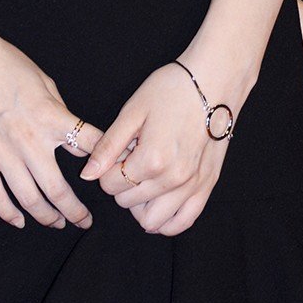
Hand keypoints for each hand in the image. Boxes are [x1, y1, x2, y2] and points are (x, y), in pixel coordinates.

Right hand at [0, 31, 97, 230]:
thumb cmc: (5, 63)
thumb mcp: (45, 83)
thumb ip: (61, 114)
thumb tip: (74, 140)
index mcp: (52, 117)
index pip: (90, 146)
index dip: (106, 164)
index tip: (113, 178)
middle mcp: (30, 140)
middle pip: (59, 190)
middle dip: (76, 212)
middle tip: (85, 222)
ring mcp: (2, 153)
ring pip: (29, 200)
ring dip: (46, 217)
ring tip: (57, 223)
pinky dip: (10, 214)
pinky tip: (21, 220)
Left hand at [81, 61, 238, 236]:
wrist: (215, 79)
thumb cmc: (173, 88)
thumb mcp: (133, 111)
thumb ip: (108, 146)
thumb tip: (87, 175)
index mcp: (151, 159)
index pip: (110, 185)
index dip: (107, 169)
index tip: (119, 151)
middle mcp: (173, 179)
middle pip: (127, 202)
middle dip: (122, 184)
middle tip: (133, 158)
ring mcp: (192, 185)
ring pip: (152, 220)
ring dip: (140, 204)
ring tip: (145, 178)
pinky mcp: (207, 185)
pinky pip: (183, 222)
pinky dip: (167, 222)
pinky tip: (159, 205)